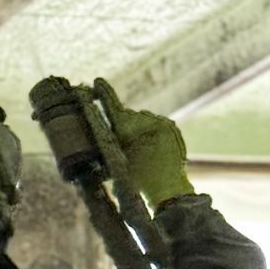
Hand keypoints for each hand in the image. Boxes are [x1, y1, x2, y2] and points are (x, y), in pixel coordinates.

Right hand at [95, 78, 193, 205]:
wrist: (166, 187)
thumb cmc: (136, 179)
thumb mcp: (116, 162)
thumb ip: (110, 142)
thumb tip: (101, 131)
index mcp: (124, 127)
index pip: (110, 103)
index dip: (103, 92)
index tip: (98, 81)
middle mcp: (141, 119)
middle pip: (128, 115)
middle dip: (126, 125)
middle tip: (126, 144)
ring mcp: (158, 122)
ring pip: (144, 119)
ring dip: (141, 129)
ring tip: (144, 152)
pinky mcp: (171, 126)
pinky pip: (158, 124)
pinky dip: (154, 133)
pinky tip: (155, 150)